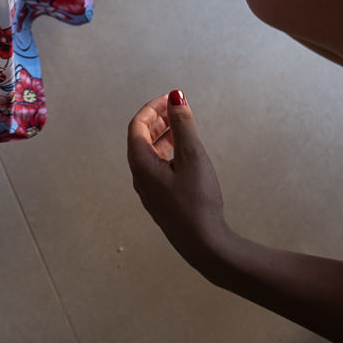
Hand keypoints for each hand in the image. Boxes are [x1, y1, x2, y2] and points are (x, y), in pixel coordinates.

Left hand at [127, 90, 230, 270]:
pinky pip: (158, 168)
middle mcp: (140, 177)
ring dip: (163, 135)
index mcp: (141, 164)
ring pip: (150, 154)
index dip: (152, 108)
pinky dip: (168, 152)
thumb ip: (183, 124)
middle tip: (175, 107)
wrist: (204, 244)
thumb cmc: (197, 201)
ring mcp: (150, 191)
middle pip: (141, 139)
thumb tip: (175, 98)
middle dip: (157, 120)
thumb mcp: (192, 156)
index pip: (138, 126)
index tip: (169, 97)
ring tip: (181, 125)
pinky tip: (184, 153)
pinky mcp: (162, 200)